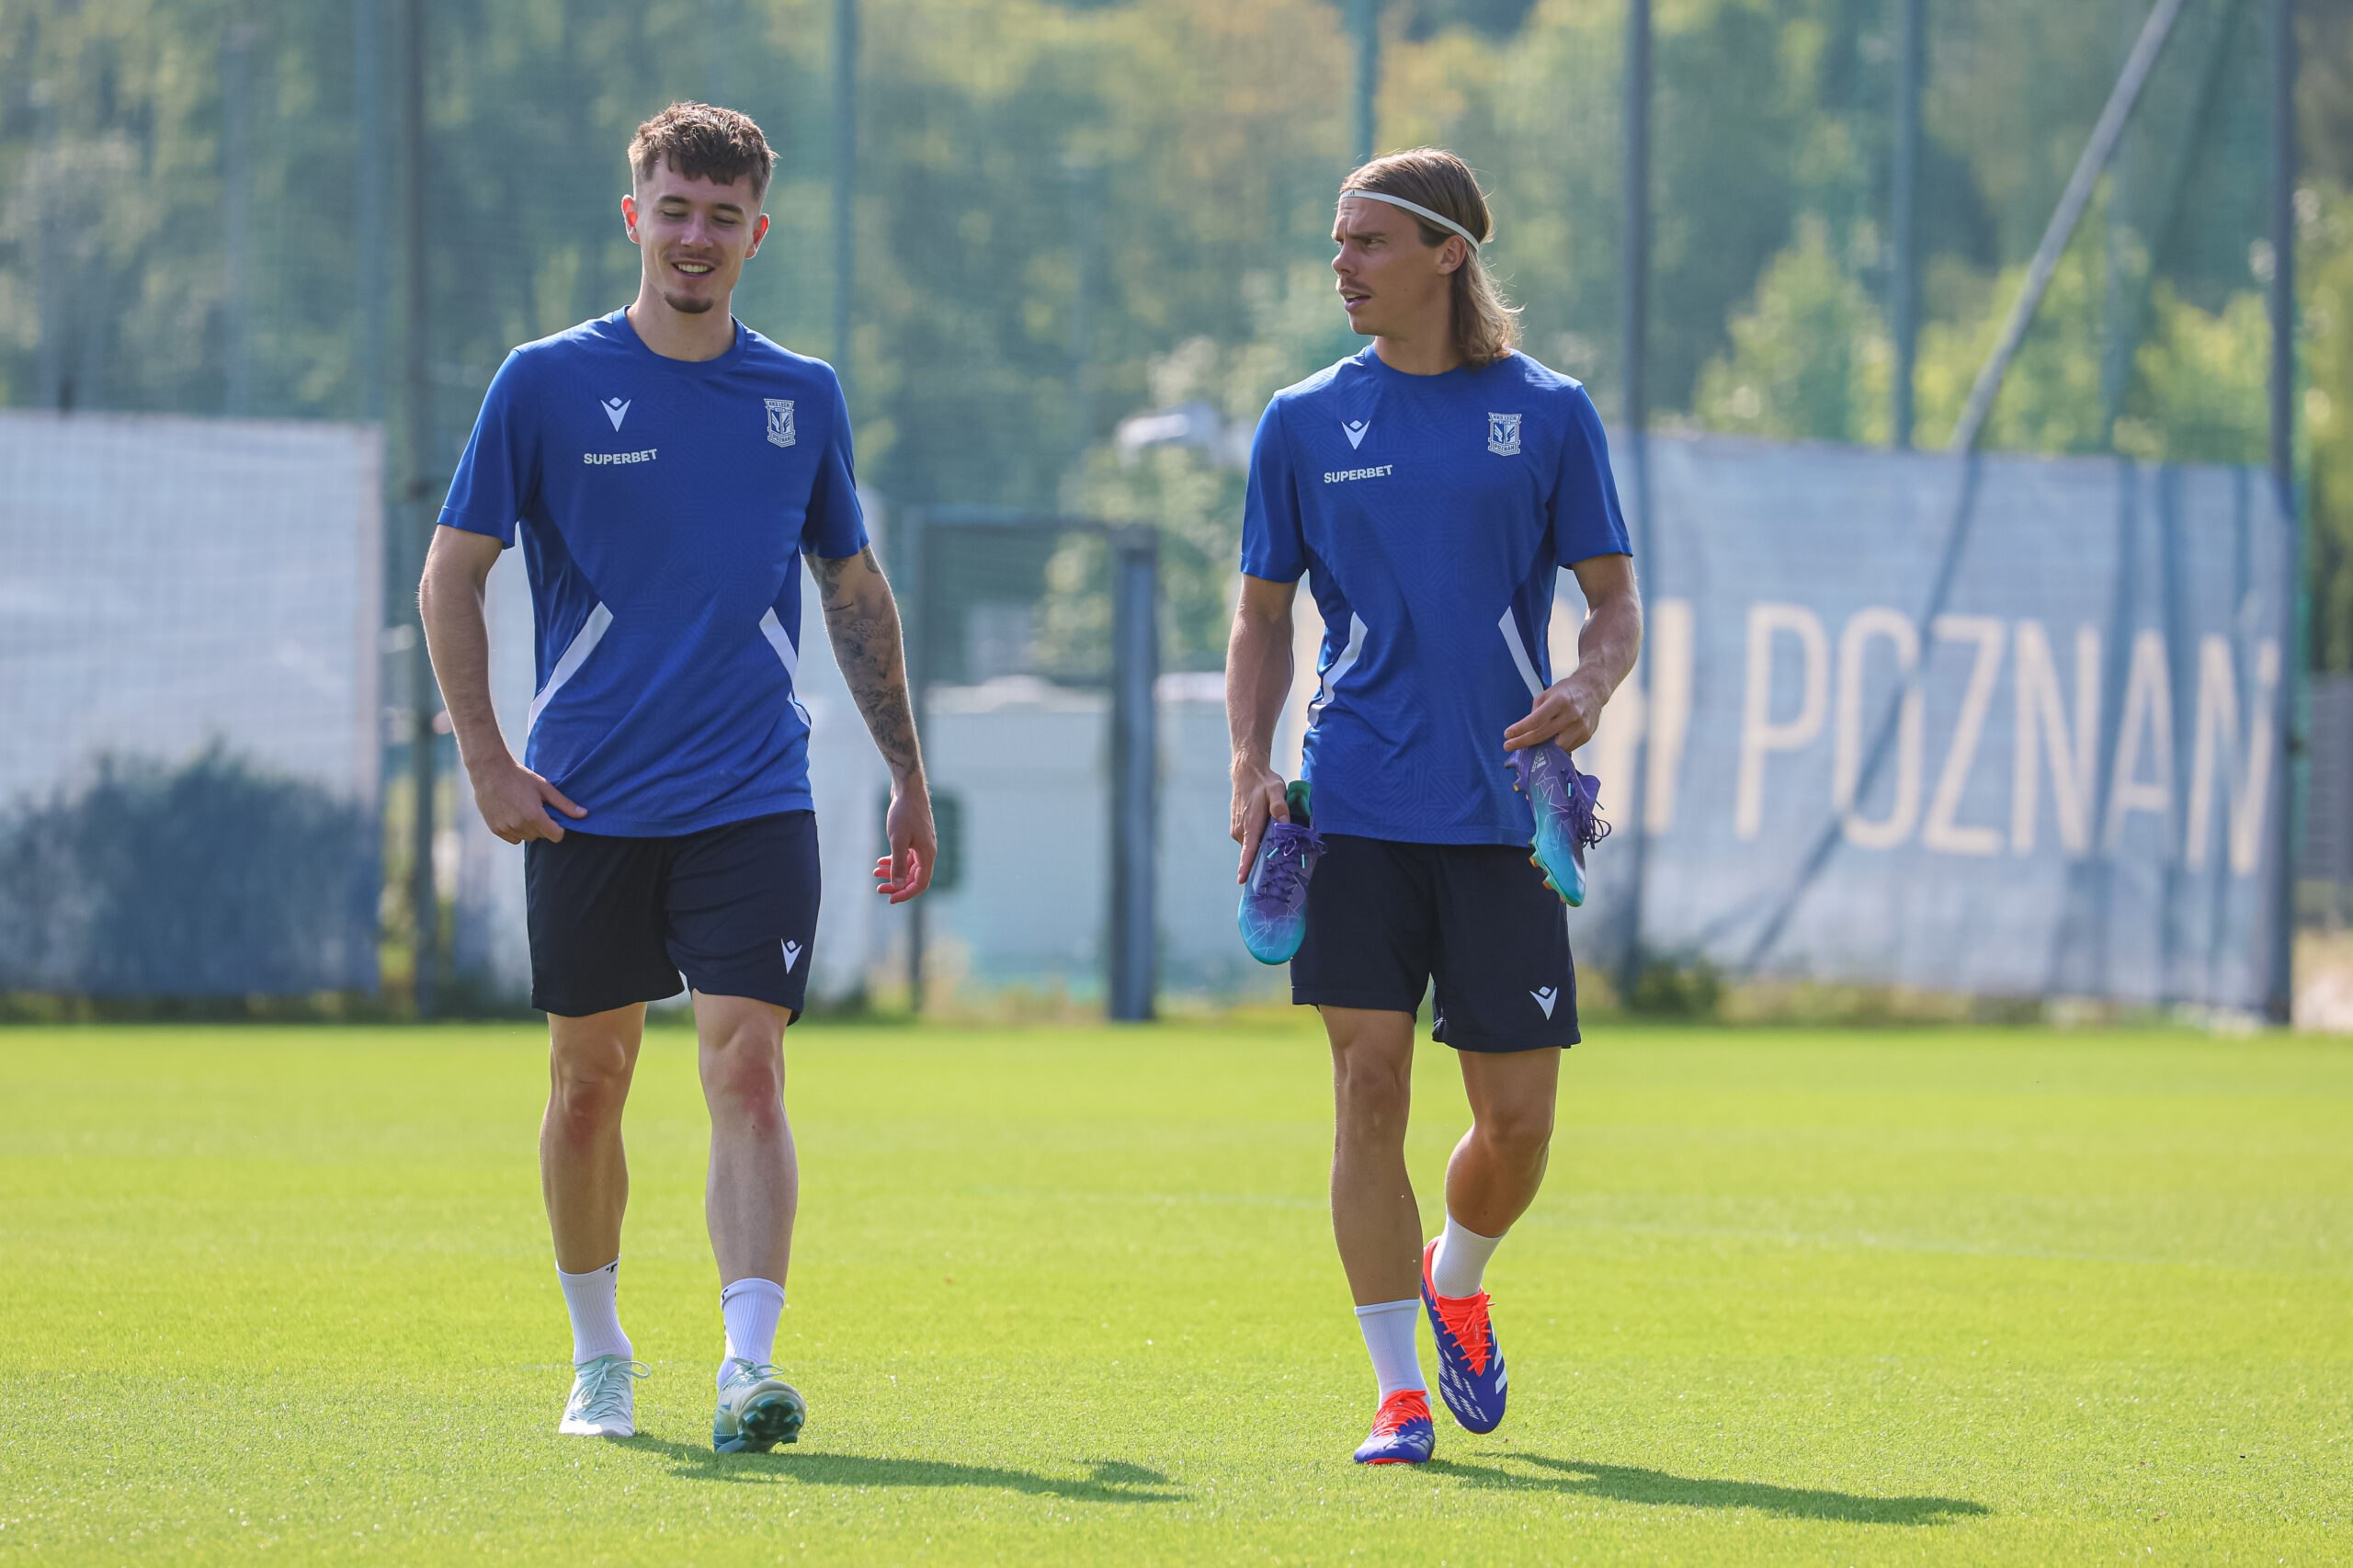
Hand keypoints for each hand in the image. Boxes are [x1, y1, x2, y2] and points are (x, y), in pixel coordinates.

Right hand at [471, 759, 586, 843]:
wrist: (490, 771)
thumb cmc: (520, 777)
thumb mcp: (545, 788)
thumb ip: (565, 804)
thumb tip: (584, 815)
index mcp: (534, 816)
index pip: (556, 836)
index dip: (558, 827)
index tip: (553, 815)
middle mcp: (519, 825)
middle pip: (541, 836)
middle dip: (543, 825)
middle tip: (536, 806)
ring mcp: (506, 828)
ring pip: (527, 837)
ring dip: (530, 828)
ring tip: (523, 808)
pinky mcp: (495, 829)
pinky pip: (514, 838)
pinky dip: (516, 830)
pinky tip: (513, 814)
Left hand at [872, 778, 936, 903]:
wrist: (907, 789)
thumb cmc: (903, 813)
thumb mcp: (898, 840)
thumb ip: (897, 864)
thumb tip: (897, 886)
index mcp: (927, 855)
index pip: (920, 884)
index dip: (905, 894)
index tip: (890, 900)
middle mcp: (927, 852)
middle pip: (913, 877)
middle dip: (896, 885)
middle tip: (878, 889)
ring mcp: (921, 844)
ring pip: (908, 866)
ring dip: (892, 872)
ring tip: (875, 873)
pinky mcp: (914, 837)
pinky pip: (906, 856)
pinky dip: (893, 860)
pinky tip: (880, 861)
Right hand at [1230, 762, 1288, 883]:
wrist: (1247, 773)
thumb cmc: (1263, 782)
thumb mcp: (1276, 790)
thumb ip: (1280, 806)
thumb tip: (1285, 823)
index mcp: (1250, 824)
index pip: (1247, 850)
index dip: (1245, 866)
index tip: (1242, 880)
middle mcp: (1241, 830)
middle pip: (1252, 853)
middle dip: (1263, 861)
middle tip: (1280, 865)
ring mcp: (1237, 830)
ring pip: (1251, 847)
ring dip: (1261, 849)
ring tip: (1275, 845)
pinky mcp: (1237, 828)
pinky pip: (1249, 842)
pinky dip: (1257, 843)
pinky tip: (1267, 836)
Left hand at [1504, 670, 1606, 753]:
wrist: (1593, 690)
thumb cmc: (1566, 691)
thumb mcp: (1548, 694)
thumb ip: (1536, 712)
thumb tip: (1524, 732)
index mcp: (1560, 701)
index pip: (1536, 719)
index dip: (1520, 729)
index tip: (1507, 735)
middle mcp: (1572, 715)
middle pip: (1543, 735)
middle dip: (1523, 742)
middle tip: (1508, 746)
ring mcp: (1581, 727)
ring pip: (1555, 747)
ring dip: (1540, 749)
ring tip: (1529, 746)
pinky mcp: (1586, 736)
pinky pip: (1567, 747)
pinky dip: (1555, 748)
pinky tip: (1549, 743)